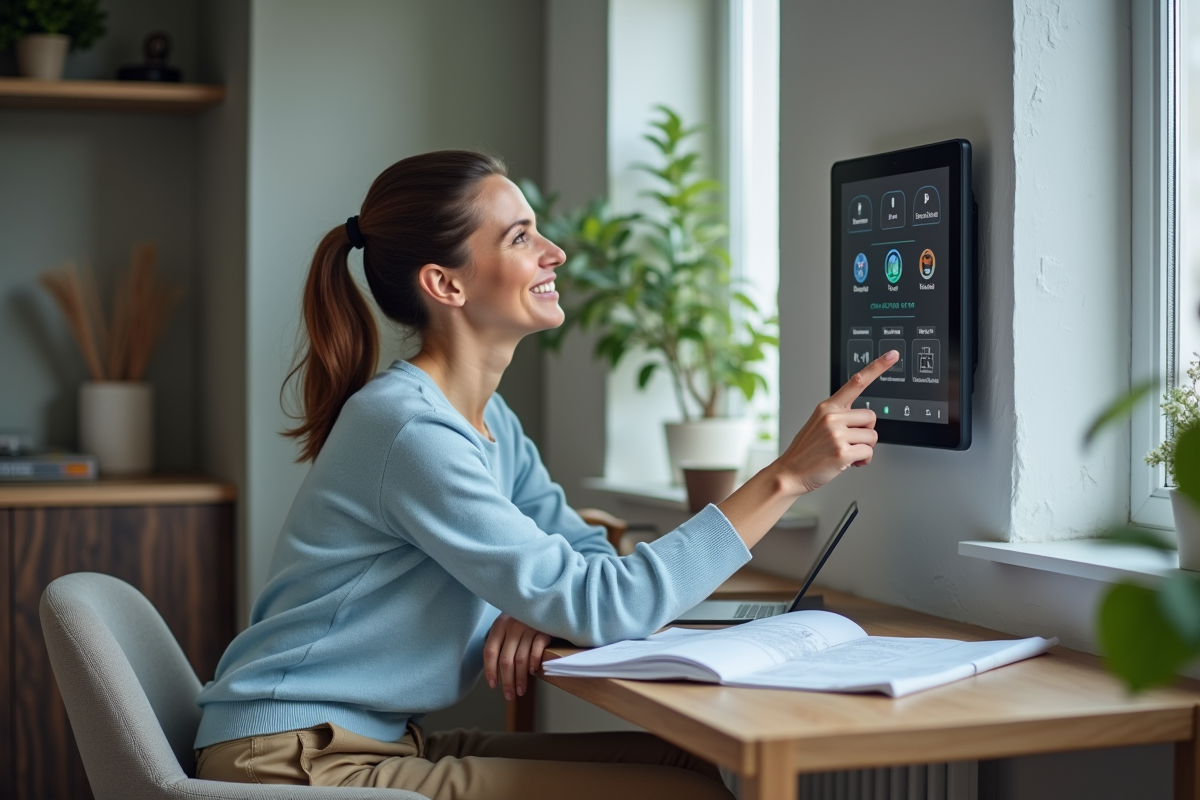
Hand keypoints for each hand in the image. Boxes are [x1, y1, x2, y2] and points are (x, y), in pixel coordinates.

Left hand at [483, 613, 551, 700]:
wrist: (543, 601)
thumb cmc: (521, 618)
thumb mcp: (507, 625)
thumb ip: (500, 642)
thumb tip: (494, 671)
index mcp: (499, 626)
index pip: (489, 652)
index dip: (489, 671)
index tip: (493, 685)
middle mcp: (512, 626)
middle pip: (506, 660)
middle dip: (507, 681)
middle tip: (509, 695)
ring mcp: (528, 627)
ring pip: (521, 660)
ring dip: (521, 679)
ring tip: (521, 690)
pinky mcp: (543, 629)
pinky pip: (537, 651)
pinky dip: (534, 663)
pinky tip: (533, 672)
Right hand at [778, 350, 896, 493]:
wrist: (789, 472)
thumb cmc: (806, 451)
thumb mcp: (817, 424)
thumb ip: (839, 416)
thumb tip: (861, 420)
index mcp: (827, 407)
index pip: (856, 382)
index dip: (877, 367)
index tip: (893, 355)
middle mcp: (832, 417)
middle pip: (871, 417)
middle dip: (866, 432)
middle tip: (850, 442)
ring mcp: (836, 434)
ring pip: (872, 437)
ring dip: (864, 448)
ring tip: (846, 453)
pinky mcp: (842, 452)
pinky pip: (868, 453)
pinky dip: (862, 461)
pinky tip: (848, 463)